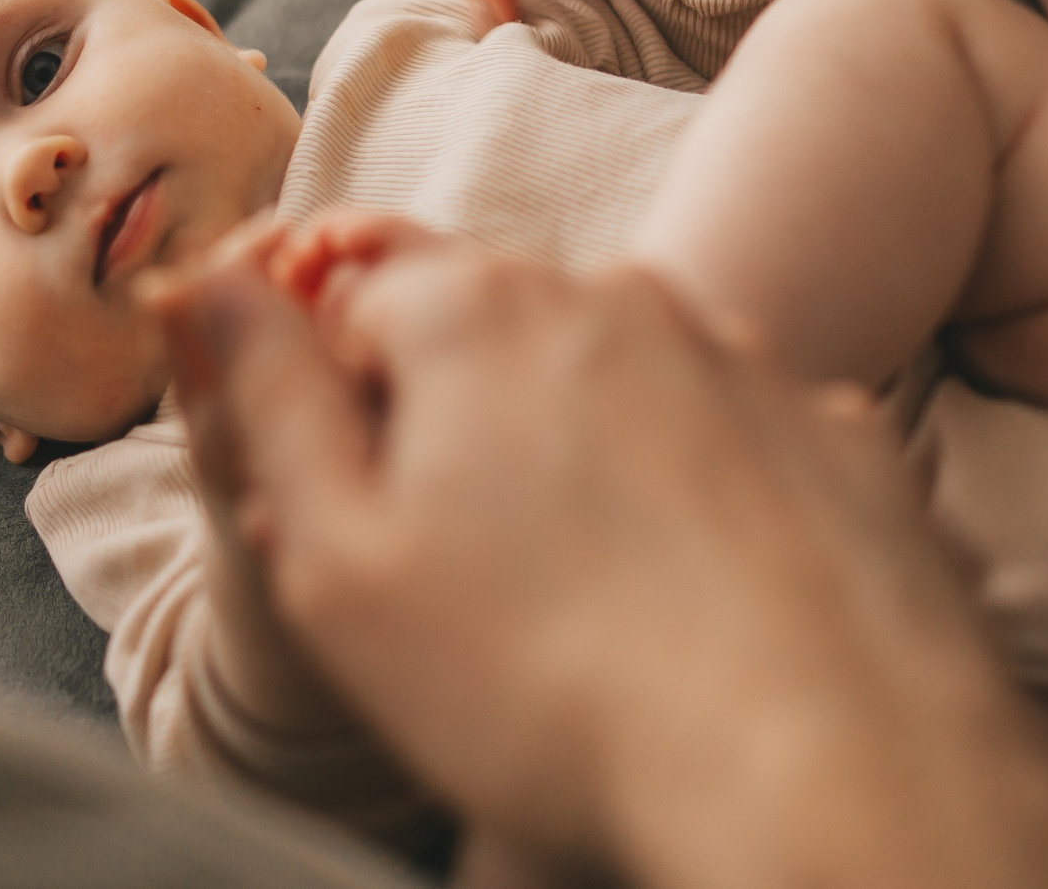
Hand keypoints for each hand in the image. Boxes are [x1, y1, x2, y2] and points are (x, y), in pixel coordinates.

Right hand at [161, 216, 1047, 888]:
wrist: (826, 772)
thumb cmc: (549, 684)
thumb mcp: (336, 555)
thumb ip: (260, 389)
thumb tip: (206, 276)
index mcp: (473, 309)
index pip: (354, 309)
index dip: (340, 423)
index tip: (370, 529)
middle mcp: (616, 293)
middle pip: (489, 338)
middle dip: (463, 433)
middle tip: (472, 587)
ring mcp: (743, 356)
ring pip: (614, 386)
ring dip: (584, 466)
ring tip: (593, 611)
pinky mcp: (841, 432)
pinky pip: (731, 443)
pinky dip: (701, 506)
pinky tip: (697, 611)